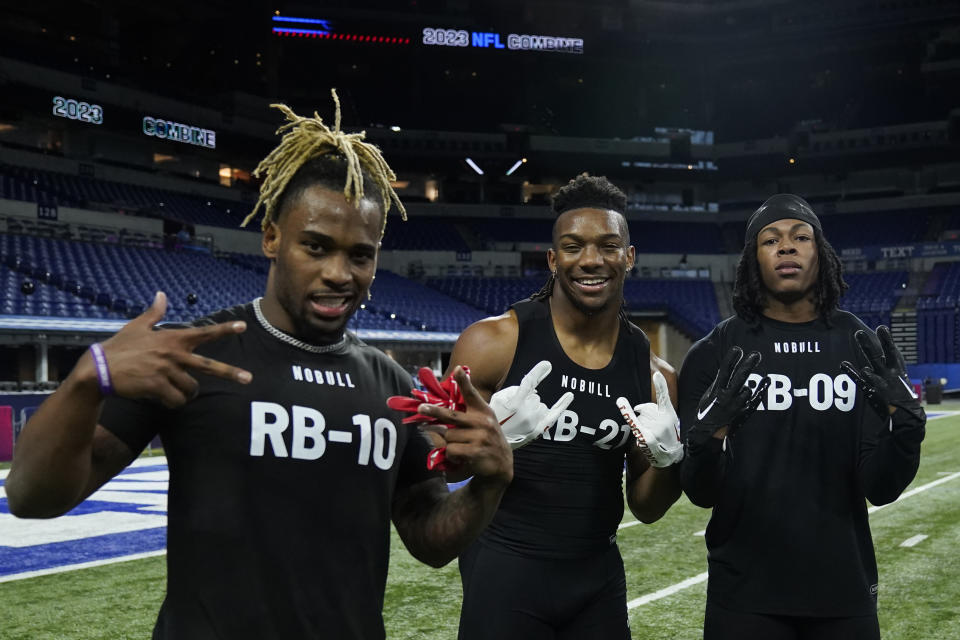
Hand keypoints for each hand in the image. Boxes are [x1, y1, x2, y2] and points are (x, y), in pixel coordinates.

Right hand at [80, 292, 251, 407]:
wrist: (98, 369)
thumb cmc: (119, 347)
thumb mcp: (137, 326)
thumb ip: (154, 313)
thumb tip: (161, 294)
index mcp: (172, 338)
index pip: (204, 333)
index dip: (224, 329)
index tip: (243, 327)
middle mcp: (173, 354)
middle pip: (209, 366)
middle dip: (230, 373)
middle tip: (248, 379)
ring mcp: (166, 371)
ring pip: (191, 389)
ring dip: (186, 394)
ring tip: (174, 392)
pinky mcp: (157, 386)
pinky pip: (176, 401)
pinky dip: (173, 404)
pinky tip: (163, 400)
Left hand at [416, 367, 512, 484]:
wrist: (501, 464)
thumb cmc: (486, 440)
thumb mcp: (482, 423)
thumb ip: (466, 414)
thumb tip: (439, 411)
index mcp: (483, 411)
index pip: (472, 394)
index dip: (464, 382)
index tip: (457, 370)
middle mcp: (482, 422)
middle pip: (451, 415)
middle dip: (434, 412)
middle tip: (421, 408)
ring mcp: (480, 436)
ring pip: (448, 436)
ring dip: (449, 443)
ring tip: (461, 446)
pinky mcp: (475, 451)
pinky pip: (451, 450)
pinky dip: (452, 455)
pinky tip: (462, 457)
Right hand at [489, 361, 573, 448]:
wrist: (493, 442)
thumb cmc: (494, 417)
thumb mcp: (497, 399)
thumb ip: (514, 389)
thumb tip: (534, 388)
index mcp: (514, 404)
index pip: (528, 384)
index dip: (537, 372)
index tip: (547, 364)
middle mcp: (526, 413)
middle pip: (535, 396)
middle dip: (527, 400)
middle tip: (514, 412)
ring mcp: (533, 422)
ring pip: (541, 405)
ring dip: (533, 407)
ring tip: (520, 418)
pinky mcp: (538, 430)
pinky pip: (554, 414)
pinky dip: (562, 404)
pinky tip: (570, 395)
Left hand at [617, 371, 682, 467]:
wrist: (669, 457)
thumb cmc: (666, 435)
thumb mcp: (669, 419)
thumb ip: (658, 408)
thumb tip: (639, 405)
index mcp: (670, 414)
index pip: (664, 397)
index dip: (661, 385)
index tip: (656, 373)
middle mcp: (665, 421)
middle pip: (645, 407)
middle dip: (644, 414)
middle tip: (652, 427)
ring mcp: (656, 429)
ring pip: (639, 416)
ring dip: (641, 423)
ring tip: (651, 433)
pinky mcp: (647, 437)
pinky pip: (634, 422)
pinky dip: (627, 412)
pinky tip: (620, 403)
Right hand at [688, 346, 767, 445]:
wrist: (707, 430)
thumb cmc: (708, 409)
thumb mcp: (709, 393)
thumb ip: (719, 382)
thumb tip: (726, 368)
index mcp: (716, 391)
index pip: (724, 371)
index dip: (731, 359)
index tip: (737, 349)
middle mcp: (726, 397)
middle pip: (739, 378)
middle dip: (748, 365)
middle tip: (756, 354)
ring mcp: (735, 406)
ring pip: (747, 390)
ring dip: (751, 382)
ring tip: (753, 371)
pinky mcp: (743, 413)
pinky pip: (755, 400)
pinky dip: (761, 390)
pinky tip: (767, 381)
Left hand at [841, 325, 924, 427]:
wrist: (906, 414)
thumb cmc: (900, 391)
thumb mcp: (898, 374)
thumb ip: (888, 362)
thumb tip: (880, 347)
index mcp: (898, 368)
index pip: (892, 352)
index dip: (886, 340)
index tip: (881, 327)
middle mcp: (890, 374)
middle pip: (878, 356)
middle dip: (869, 344)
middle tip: (858, 332)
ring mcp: (881, 383)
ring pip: (870, 366)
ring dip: (861, 357)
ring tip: (852, 352)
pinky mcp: (873, 392)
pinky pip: (860, 381)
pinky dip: (852, 373)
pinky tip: (843, 364)